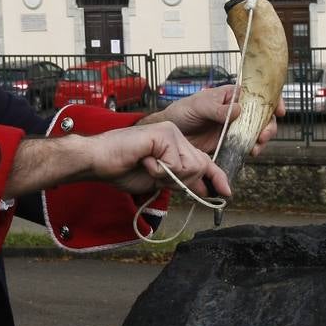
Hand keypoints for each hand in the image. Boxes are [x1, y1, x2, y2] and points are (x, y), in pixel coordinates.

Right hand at [90, 120, 231, 198]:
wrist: (99, 161)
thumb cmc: (123, 169)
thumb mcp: (159, 179)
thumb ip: (181, 180)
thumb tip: (205, 189)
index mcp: (176, 143)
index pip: (204, 162)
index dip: (217, 178)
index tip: (226, 193)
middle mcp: (176, 134)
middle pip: (200, 167)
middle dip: (181, 181)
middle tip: (155, 175)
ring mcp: (171, 132)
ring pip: (190, 167)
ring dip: (168, 176)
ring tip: (148, 166)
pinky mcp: (164, 134)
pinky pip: (175, 164)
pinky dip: (159, 170)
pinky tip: (144, 161)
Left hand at [146, 85, 283, 156]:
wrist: (171, 134)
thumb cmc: (183, 112)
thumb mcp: (199, 106)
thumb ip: (218, 109)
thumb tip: (239, 110)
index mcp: (232, 96)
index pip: (258, 94)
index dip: (272, 100)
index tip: (279, 110)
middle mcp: (237, 111)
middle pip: (262, 115)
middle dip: (268, 125)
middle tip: (264, 135)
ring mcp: (235, 127)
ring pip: (257, 132)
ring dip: (261, 139)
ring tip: (256, 147)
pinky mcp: (230, 142)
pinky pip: (246, 145)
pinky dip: (251, 149)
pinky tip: (250, 153)